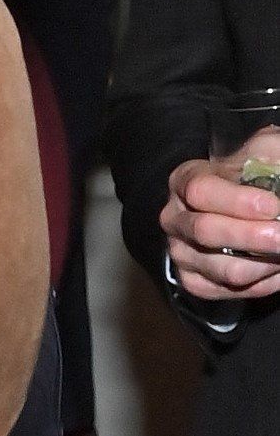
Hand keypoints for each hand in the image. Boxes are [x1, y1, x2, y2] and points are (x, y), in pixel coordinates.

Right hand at [163, 159, 279, 300]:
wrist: (237, 213)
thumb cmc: (251, 182)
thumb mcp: (260, 154)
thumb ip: (267, 152)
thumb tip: (275, 167)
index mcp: (184, 181)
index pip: (200, 191)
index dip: (238, 201)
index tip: (273, 205)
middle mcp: (175, 218)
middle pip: (207, 232)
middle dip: (254, 237)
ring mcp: (181, 253)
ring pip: (226, 269)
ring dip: (267, 264)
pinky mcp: (195, 282)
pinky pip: (231, 292)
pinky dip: (264, 284)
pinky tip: (277, 268)